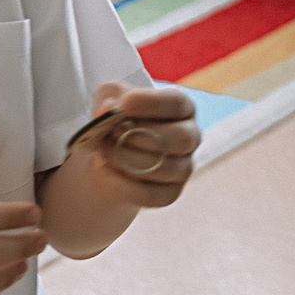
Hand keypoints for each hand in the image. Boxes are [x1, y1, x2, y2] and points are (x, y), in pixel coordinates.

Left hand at [73, 83, 201, 208]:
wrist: (112, 153)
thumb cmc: (119, 118)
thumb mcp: (112, 99)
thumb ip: (110, 99)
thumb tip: (108, 110)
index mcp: (182, 108)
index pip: (177, 103)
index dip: (152, 103)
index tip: (124, 104)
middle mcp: (190, 137)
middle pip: (181, 138)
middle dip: (140, 136)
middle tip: (112, 132)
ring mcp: (184, 168)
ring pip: (164, 168)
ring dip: (126, 159)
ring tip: (104, 150)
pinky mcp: (170, 193)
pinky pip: (150, 195)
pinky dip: (122, 185)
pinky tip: (105, 171)